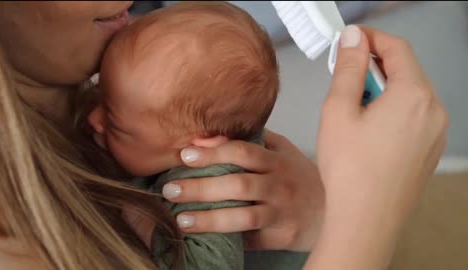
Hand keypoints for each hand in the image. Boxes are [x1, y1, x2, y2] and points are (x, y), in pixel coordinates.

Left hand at [161, 129, 324, 251]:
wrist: (333, 208)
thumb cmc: (299, 176)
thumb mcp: (281, 151)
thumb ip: (252, 140)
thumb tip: (209, 137)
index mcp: (276, 160)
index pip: (242, 152)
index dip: (213, 152)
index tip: (185, 155)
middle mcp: (279, 185)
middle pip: (237, 184)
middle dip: (200, 187)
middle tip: (170, 190)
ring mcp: (282, 212)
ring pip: (243, 217)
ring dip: (209, 219)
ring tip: (181, 220)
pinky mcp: (283, 236)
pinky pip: (252, 239)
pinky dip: (228, 239)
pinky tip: (206, 239)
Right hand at [305, 25, 447, 269]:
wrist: (366, 220)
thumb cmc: (349, 168)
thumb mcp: (339, 110)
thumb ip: (349, 68)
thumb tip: (354, 38)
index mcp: (413, 94)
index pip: (396, 48)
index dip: (370, 38)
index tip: (348, 40)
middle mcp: (433, 109)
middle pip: (406, 70)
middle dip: (375, 65)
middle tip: (344, 73)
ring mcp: (436, 132)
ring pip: (410, 94)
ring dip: (383, 89)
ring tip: (354, 107)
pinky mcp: (430, 149)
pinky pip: (414, 116)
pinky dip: (393, 110)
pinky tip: (370, 130)